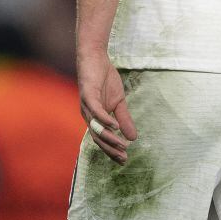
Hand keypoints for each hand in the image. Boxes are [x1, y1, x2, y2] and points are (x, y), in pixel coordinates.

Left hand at [78, 50, 137, 164]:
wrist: (96, 59)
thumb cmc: (105, 80)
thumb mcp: (119, 102)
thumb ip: (124, 119)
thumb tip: (133, 138)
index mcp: (95, 118)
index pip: (102, 139)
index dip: (112, 150)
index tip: (124, 160)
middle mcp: (88, 115)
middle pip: (97, 137)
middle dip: (111, 149)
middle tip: (124, 157)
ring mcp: (87, 106)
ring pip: (96, 127)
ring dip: (108, 137)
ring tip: (121, 145)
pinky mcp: (88, 94)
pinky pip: (96, 110)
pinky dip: (105, 119)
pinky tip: (115, 126)